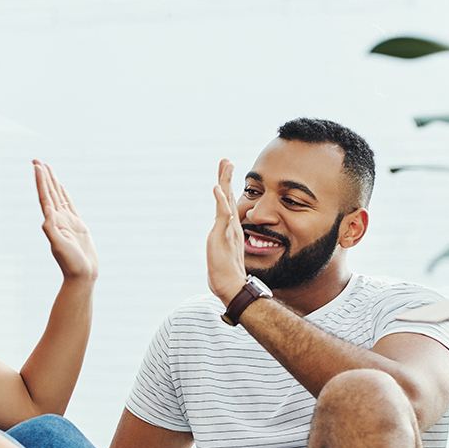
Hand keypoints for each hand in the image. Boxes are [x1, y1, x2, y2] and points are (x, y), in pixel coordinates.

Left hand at [35, 160, 97, 280]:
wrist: (81, 275)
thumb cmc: (71, 264)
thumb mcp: (59, 246)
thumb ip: (52, 230)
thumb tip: (47, 213)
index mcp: (52, 222)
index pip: (45, 197)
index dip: (41, 181)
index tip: (37, 166)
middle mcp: (57, 219)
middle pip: (49, 193)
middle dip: (44, 177)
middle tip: (37, 160)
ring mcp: (66, 221)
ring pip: (58, 196)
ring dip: (52, 182)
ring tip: (47, 168)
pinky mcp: (76, 225)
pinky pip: (68, 205)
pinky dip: (64, 194)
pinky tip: (60, 187)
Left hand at [206, 158, 246, 304]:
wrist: (231, 287)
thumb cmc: (226, 274)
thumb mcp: (222, 254)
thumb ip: (222, 246)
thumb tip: (220, 244)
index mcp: (230, 229)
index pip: (228, 204)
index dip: (226, 188)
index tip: (226, 172)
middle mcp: (231, 226)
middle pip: (229, 197)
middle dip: (227, 178)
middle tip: (226, 160)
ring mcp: (228, 230)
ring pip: (228, 201)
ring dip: (225, 182)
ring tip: (225, 165)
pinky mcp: (223, 236)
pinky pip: (223, 215)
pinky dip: (220, 201)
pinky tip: (217, 189)